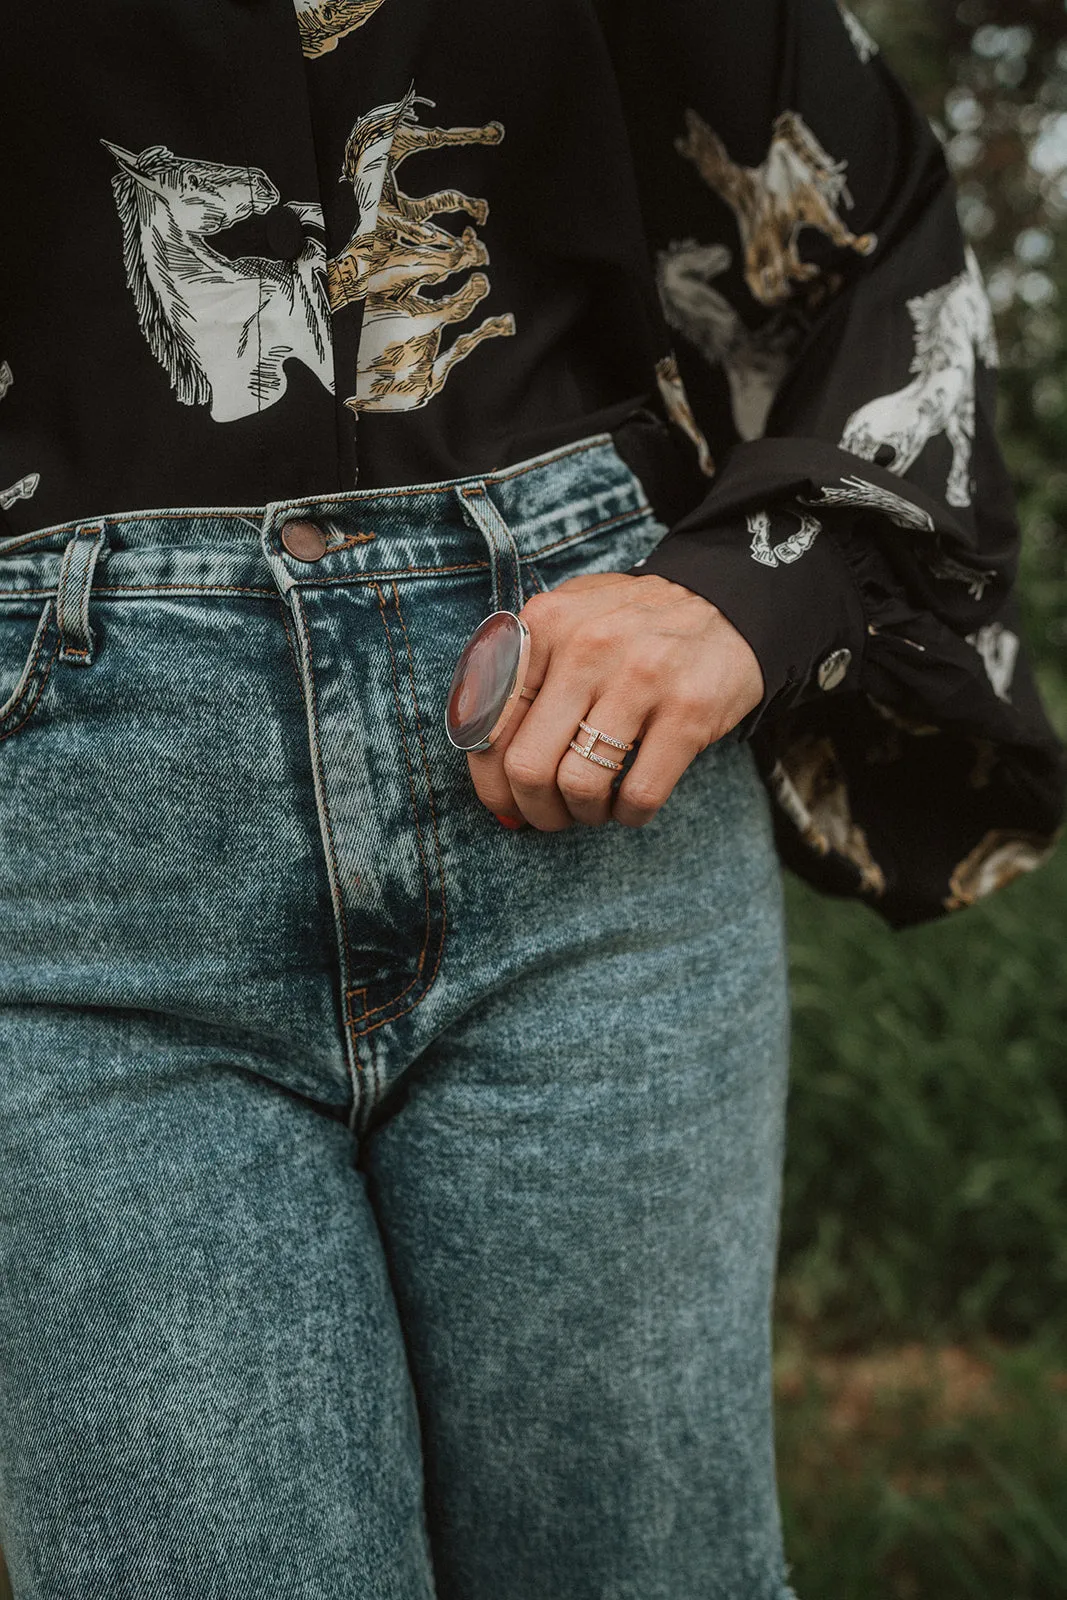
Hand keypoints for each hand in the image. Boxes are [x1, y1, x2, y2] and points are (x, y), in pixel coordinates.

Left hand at [466, 571, 764, 829]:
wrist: (729, 600)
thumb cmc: (632, 628)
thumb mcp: (568, 623)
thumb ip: (519, 678)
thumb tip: (489, 772)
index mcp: (545, 624)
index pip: (489, 724)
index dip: (490, 781)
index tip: (506, 801)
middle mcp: (588, 645)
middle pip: (528, 766)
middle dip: (533, 809)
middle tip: (551, 814)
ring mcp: (641, 677)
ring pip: (580, 785)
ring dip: (582, 814)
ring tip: (594, 807)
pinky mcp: (689, 711)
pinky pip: (639, 794)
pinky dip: (628, 815)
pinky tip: (631, 805)